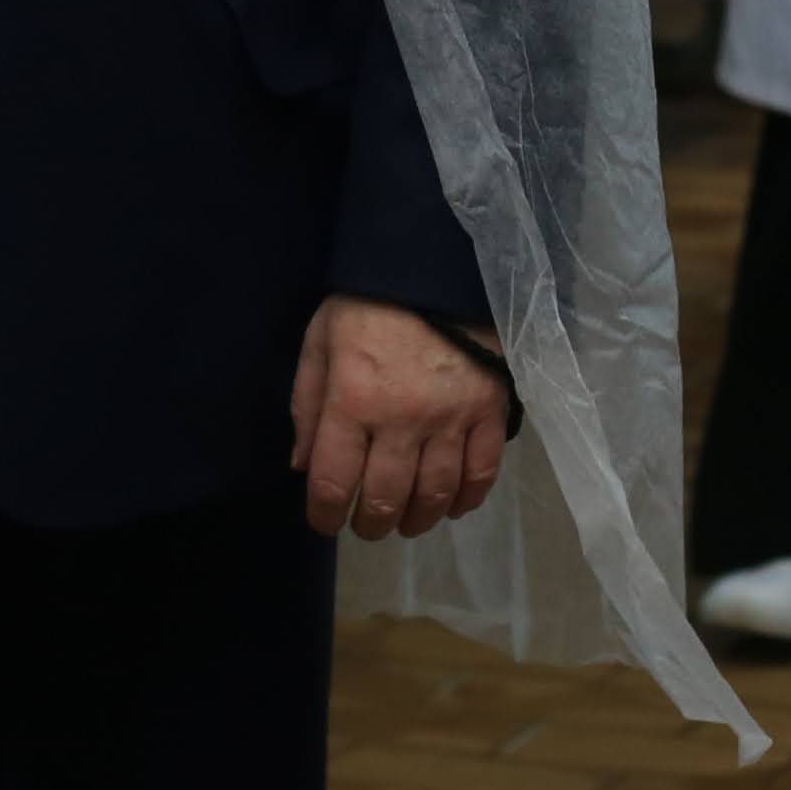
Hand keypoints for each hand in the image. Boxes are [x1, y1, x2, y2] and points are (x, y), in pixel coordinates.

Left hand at [289, 297, 508, 539]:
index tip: (324, 522)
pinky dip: (466, 499)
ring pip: (433, 494)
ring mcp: (450, 418)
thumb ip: (307, 404)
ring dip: (416, 520)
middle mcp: (401, 419)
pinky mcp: (489, 411)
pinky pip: (481, 472)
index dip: (324, 515)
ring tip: (406, 521)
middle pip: (384, 499)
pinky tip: (452, 505)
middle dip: (370, 524)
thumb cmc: (368, 303)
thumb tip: (302, 465)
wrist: (437, 264)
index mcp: (352, 400)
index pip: (333, 481)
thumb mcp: (320, 340)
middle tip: (367, 525)